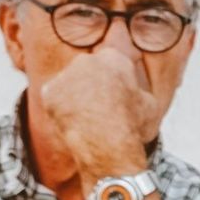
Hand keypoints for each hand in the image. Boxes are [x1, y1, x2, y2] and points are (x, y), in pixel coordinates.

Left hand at [40, 48, 155, 179]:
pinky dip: (60, 108)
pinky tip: (72, 122)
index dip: (114, 81)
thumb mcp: (149, 104)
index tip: (115, 97)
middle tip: (98, 108)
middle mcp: (88, 59)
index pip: (111, 63)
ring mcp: (66, 73)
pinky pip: (54, 97)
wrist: (107, 142)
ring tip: (86, 118)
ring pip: (70, 83)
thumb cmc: (132, 125)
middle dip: (91, 84)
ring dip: (75, 96)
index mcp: (114, 57)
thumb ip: (138, 92)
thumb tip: (137, 94)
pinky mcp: (50, 89)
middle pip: (87, 69)